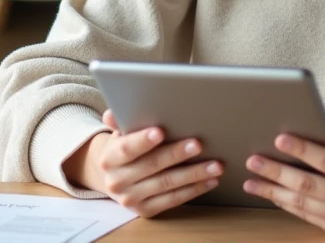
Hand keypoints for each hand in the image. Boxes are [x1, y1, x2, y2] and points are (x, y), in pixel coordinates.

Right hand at [61, 110, 222, 216]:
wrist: (113, 179)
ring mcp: (132, 199)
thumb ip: (120, 122)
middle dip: (176, 154)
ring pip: (167, 184)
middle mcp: (118, 181)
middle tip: (198, 144)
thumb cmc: (123, 149)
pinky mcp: (146, 211)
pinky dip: (194, 190)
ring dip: (194, 174)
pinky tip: (210, 180)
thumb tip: (112, 113)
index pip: (126, 149)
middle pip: (151, 166)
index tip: (160, 131)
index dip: (142, 141)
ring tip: (215, 165)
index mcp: (109, 159)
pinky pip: (173, 200)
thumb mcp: (119, 134)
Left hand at [243, 129, 324, 238]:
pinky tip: (270, 192)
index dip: (303, 150)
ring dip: (273, 192)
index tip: (280, 138)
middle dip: (277, 172)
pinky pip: (307, 216)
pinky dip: (286, 204)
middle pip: (309, 185)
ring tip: (251, 180)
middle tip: (254, 160)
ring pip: (303, 205)